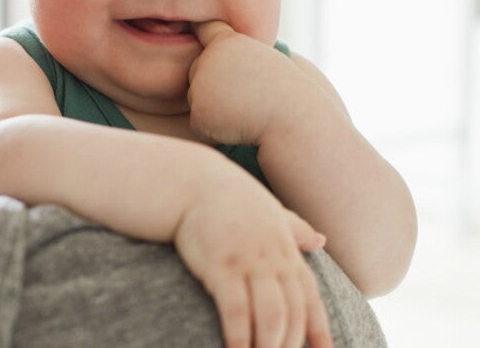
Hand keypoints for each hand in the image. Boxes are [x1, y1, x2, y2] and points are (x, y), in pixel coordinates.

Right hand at [174, 179, 332, 347]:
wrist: (193, 182)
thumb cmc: (230, 198)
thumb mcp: (269, 211)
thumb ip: (295, 229)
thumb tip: (321, 241)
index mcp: (285, 248)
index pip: (310, 297)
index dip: (319, 329)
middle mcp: (272, 258)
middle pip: (292, 312)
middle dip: (288, 345)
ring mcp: (247, 262)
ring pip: (271, 315)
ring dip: (268, 345)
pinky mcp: (219, 266)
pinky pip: (235, 309)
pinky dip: (239, 336)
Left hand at [188, 20, 296, 145]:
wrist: (293, 119)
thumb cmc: (286, 91)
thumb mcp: (266, 61)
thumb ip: (238, 56)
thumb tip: (217, 53)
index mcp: (226, 42)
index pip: (205, 29)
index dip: (200, 30)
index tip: (196, 25)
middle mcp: (207, 61)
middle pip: (196, 72)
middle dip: (213, 86)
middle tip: (245, 95)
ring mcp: (199, 88)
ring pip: (197, 100)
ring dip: (215, 110)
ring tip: (246, 110)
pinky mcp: (198, 115)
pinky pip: (200, 123)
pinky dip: (215, 130)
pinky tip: (238, 126)